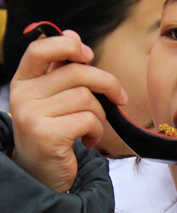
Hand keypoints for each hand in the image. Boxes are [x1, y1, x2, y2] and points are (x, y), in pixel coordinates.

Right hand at [10, 31, 127, 192]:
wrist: (43, 177)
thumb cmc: (54, 135)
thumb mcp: (53, 100)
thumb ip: (62, 70)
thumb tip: (73, 35)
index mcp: (22, 82)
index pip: (40, 49)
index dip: (68, 46)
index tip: (87, 55)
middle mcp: (22, 97)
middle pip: (76, 73)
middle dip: (106, 83)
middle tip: (119, 97)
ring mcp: (32, 116)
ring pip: (86, 98)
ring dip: (101, 115)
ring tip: (93, 128)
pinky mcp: (47, 135)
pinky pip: (88, 120)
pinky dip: (97, 131)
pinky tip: (88, 141)